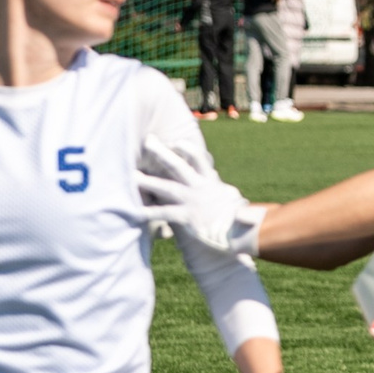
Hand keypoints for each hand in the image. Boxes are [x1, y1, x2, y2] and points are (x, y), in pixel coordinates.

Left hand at [137, 137, 264, 255]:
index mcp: (211, 182)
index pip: (199, 159)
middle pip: (178, 166)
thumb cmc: (241, 218)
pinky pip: (164, 213)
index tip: (176, 142)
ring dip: (148, 181)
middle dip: (162, 153)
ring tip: (131, 175)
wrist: (241, 231)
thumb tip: (222, 185)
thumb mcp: (233, 199)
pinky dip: (149, 212)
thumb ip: (223, 190)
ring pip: (166, 187)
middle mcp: (199, 188)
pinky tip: (135, 212)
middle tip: (148, 141)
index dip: (187, 149)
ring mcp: (191, 201)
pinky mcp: (186, 217)